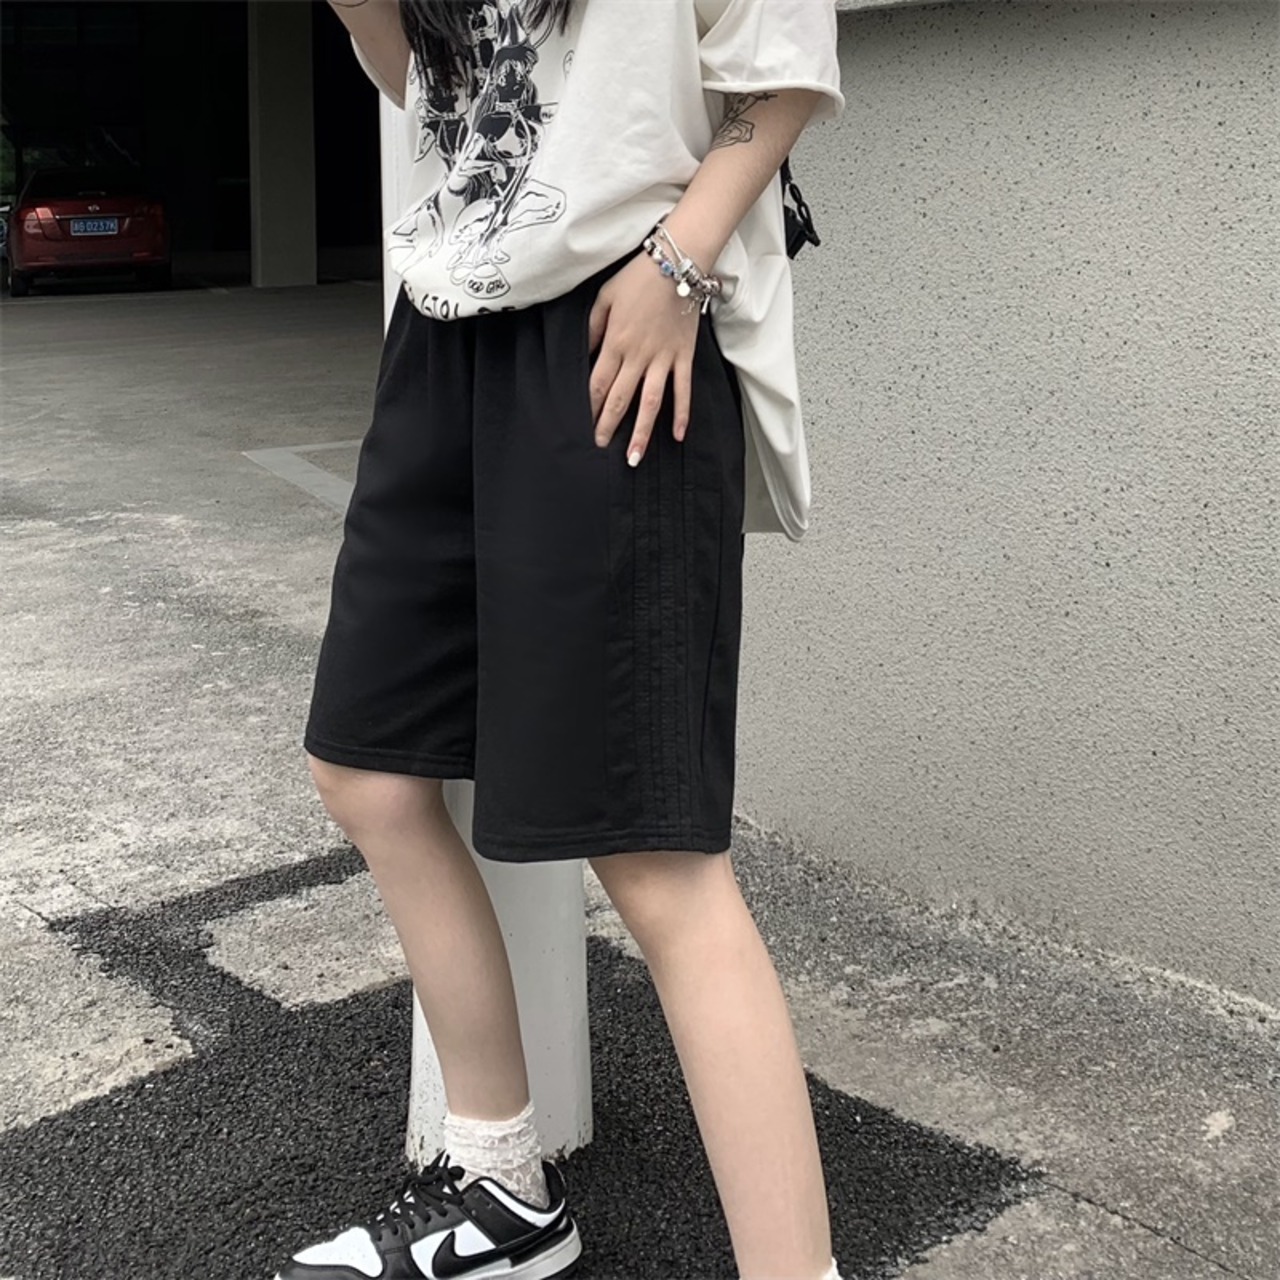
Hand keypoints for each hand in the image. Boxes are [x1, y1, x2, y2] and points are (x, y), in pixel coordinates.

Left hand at [587, 252, 700, 465]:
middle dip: (608, 426)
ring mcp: (663, 359)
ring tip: (635, 458)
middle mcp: (637, 355)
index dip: (589, 407)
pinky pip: (683, 390)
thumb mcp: (604, 296)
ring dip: (641, 432)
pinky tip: (678, 436)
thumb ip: (592, 327)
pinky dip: (682, 414)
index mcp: (615, 342)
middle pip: (620, 399)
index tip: (583, 426)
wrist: (677, 263)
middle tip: (601, 448)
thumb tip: (584, 351)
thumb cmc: (638, 277)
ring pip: (650, 403)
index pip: (597, 383)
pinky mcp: (684, 356)